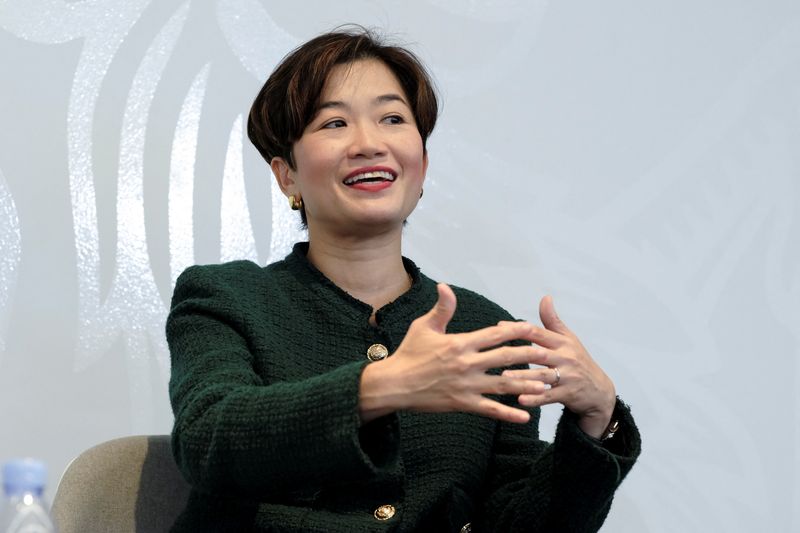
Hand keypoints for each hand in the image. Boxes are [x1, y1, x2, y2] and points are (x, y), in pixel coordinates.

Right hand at [359, 284, 547, 424]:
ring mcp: (466, 385)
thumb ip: (441, 309)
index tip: (534, 328)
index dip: (517, 330)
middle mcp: (466, 363)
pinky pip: (490, 410)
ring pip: (504, 385)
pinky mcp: (462, 404)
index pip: (495, 334)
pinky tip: (526, 416)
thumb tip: (445, 286)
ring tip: (548, 385)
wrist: (393, 384)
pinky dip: (509, 413)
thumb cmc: (408, 353)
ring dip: (527, 384)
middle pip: (506, 358)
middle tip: (552, 355)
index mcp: (460, 343)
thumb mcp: (423, 327)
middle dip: (531, 356)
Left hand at [501, 296, 616, 438]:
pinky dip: (535, 399)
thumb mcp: (568, 339)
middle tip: (497, 353)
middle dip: (519, 352)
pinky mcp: (569, 394)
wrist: (600, 390)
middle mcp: (566, 357)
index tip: (499, 327)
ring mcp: (568, 376)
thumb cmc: (578, 361)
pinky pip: (549, 397)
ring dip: (523, 376)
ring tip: (504, 377)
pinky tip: (520, 399)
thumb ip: (552, 320)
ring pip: (542, 375)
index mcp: (562, 343)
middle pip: (539, 353)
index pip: (538, 333)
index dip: (518, 329)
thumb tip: (545, 297)